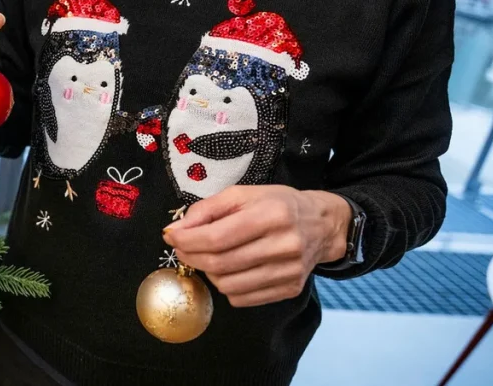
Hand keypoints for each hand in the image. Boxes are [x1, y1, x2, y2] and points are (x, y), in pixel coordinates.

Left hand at [163, 185, 350, 307]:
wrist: (321, 225)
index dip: (187, 241)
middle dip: (191, 257)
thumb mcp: (243, 194)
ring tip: (208, 257)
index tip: (171, 237)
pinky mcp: (290, 289)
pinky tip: (229, 269)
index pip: (217, 238)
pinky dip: (227, 286)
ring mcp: (290, 271)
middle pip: (220, 264)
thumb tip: (176, 230)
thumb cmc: (278, 205)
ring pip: (228, 285)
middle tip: (182, 248)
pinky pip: (242, 298)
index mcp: (272, 215)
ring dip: (208, 273)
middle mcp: (284, 245)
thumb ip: (207, 209)